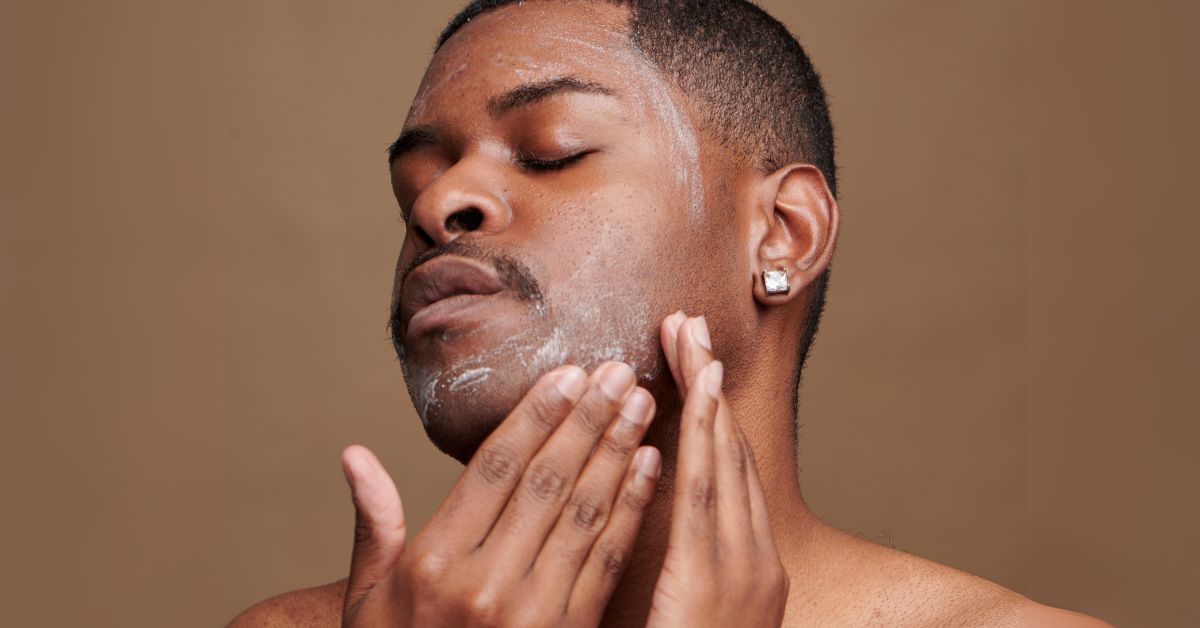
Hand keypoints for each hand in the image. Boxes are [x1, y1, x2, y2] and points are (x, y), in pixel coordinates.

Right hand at [340, 362, 661, 626]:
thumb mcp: (368, 599)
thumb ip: (372, 524)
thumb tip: (354, 454)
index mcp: (434, 563)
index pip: (493, 468)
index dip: (535, 415)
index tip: (568, 372)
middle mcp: (486, 584)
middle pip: (547, 481)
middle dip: (587, 419)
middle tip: (619, 370)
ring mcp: (534, 612)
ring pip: (585, 512)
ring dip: (619, 451)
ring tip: (641, 404)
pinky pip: (608, 560)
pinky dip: (632, 509)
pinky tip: (649, 467)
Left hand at [646, 313, 789, 626]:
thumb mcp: (689, 619)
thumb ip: (679, 572)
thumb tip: (645, 517)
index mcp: (745, 570)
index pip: (720, 473)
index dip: (705, 413)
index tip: (689, 361)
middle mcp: (755, 561)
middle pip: (726, 454)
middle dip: (708, 386)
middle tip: (688, 324)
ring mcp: (744, 570)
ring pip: (722, 463)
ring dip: (706, 395)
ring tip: (691, 337)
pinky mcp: (720, 583)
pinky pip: (708, 497)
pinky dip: (704, 440)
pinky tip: (697, 395)